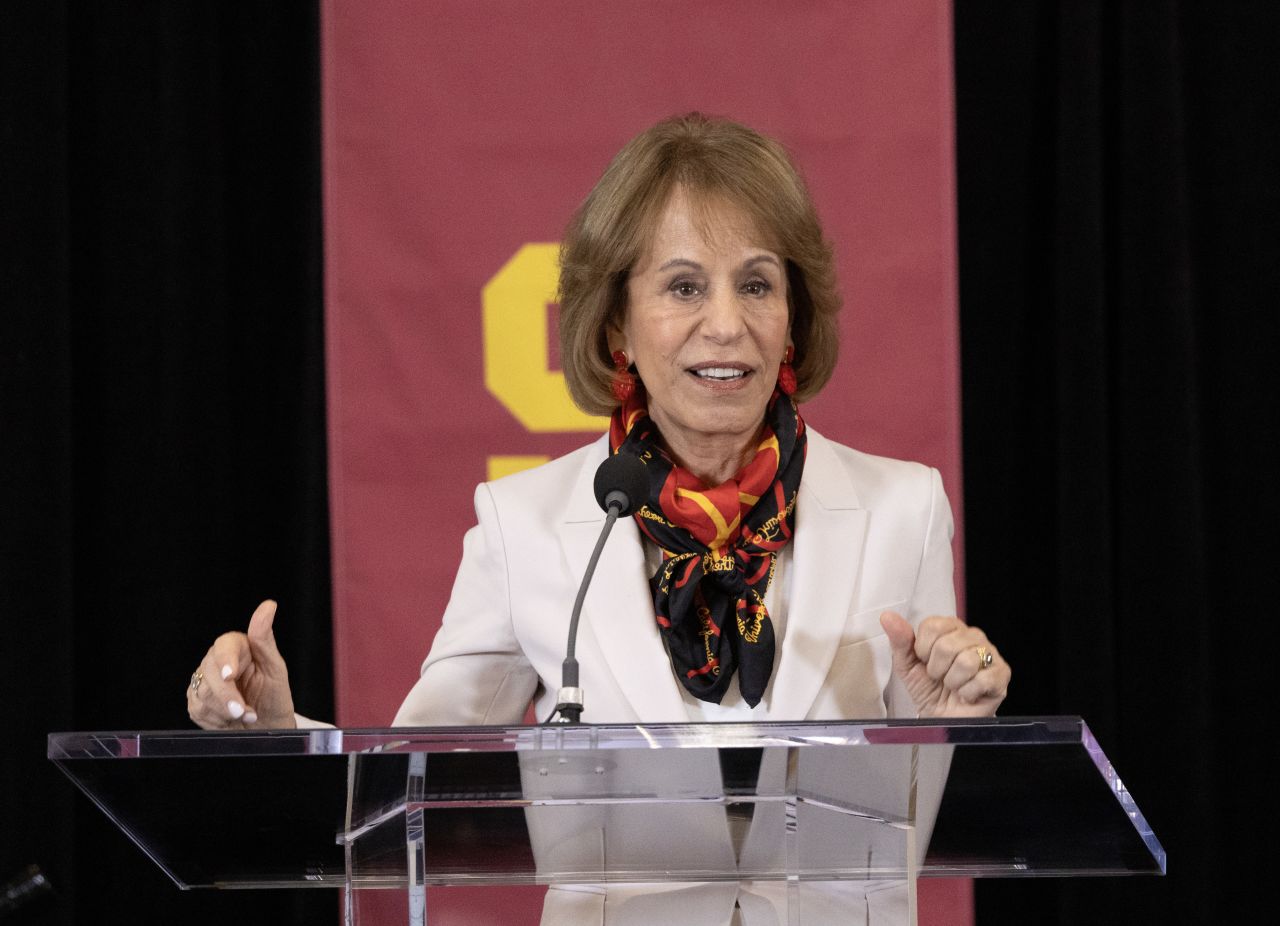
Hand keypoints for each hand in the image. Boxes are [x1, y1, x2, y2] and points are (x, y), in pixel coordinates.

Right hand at [187, 600, 296, 728]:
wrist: (265, 725)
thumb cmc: (273, 695)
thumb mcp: (275, 668)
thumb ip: (264, 639)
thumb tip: (268, 605)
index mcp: (238, 647)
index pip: (224, 645)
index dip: (225, 659)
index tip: (230, 675)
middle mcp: (217, 661)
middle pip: (209, 671)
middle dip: (227, 695)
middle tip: (244, 711)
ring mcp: (203, 681)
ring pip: (202, 692)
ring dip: (226, 710)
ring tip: (246, 715)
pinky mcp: (195, 700)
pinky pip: (198, 709)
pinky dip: (217, 719)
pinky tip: (230, 720)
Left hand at [880, 611, 1009, 717]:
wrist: (942, 717)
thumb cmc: (927, 688)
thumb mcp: (907, 665)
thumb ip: (899, 640)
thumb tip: (887, 616)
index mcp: (949, 627)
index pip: (933, 625)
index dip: (923, 649)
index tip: (924, 661)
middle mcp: (972, 636)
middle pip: (948, 645)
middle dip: (937, 669)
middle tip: (940, 677)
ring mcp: (990, 654)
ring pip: (966, 662)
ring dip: (952, 682)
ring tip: (953, 686)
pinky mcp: (1002, 674)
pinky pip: (983, 679)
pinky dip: (968, 692)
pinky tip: (967, 694)